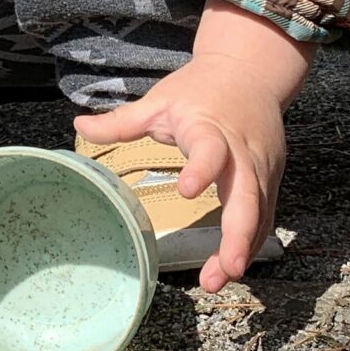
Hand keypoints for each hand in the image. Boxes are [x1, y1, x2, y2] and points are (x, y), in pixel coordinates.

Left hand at [73, 0, 313, 290]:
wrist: (252, 70)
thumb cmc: (201, 88)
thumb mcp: (160, 100)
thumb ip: (122, 120)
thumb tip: (79, 125)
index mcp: (211, 129)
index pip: (210, 149)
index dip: (201, 169)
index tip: (186, 190)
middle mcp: (243, 153)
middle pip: (249, 197)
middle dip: (237, 237)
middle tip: (226, 270)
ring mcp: (262, 168)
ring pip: (260, 214)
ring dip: (243, 249)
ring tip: (218, 280)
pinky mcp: (271, 178)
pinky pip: (265, 215)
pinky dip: (250, 242)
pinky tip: (230, 267)